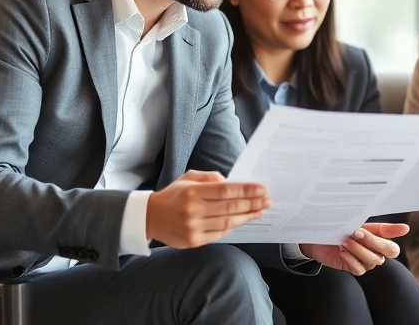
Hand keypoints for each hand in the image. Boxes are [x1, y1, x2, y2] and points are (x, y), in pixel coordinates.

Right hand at [146, 170, 270, 248]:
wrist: (150, 217)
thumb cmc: (174, 195)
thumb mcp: (189, 178)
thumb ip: (211, 178)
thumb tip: (233, 183)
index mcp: (192, 192)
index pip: (226, 190)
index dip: (246, 190)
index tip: (262, 189)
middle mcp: (193, 211)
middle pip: (230, 207)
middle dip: (252, 204)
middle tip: (267, 200)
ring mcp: (193, 228)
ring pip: (228, 223)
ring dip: (247, 216)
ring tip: (260, 211)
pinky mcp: (193, 241)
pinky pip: (219, 234)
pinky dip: (233, 227)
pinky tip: (243, 220)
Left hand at [300, 223, 408, 275]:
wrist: (320, 237)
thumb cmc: (342, 229)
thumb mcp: (361, 224)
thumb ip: (382, 228)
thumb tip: (406, 228)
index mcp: (379, 242)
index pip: (392, 248)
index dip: (393, 239)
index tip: (391, 228)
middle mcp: (374, 254)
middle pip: (383, 254)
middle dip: (371, 242)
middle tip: (356, 232)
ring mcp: (364, 262)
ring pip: (370, 261)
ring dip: (358, 249)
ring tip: (346, 240)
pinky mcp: (353, 268)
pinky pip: (358, 269)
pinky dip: (351, 259)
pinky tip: (343, 252)